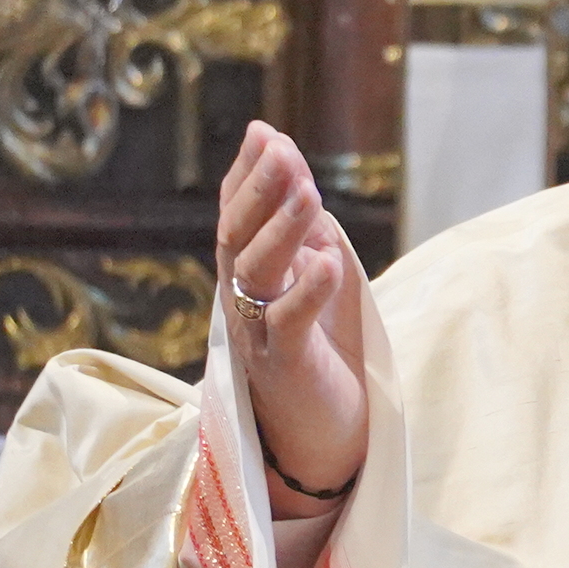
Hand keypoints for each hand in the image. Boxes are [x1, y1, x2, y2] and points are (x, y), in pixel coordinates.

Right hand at [216, 121, 368, 517]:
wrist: (319, 435)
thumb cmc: (317, 354)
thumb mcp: (308, 283)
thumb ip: (302, 236)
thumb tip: (297, 175)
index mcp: (246, 278)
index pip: (237, 216)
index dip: (248, 175)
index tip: (265, 132)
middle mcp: (242, 301)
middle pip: (239, 238)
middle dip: (261, 191)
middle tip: (282, 150)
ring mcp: (259, 335)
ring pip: (259, 276)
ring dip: (284, 231)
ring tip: (309, 193)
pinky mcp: (287, 367)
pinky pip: (291, 326)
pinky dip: (309, 293)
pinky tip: (330, 262)